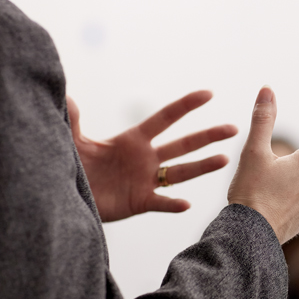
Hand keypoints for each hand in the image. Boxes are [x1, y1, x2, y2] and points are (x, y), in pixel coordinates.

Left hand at [67, 91, 237, 221]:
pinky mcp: (140, 202)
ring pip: (181, 172)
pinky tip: (186, 204)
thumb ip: (73, 119)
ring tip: (225, 159)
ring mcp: (146, 181)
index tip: (208, 94)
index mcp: (134, 140)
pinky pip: (161, 203)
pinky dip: (173, 204)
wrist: (68, 196)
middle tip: (233, 128)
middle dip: (208, 136)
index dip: (186, 106)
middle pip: (183, 144)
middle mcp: (146, 159)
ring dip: (202, 166)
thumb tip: (65, 95)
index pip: (165, 118)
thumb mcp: (73, 140)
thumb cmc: (74, 165)